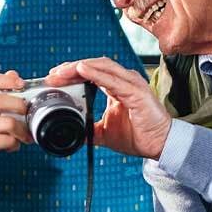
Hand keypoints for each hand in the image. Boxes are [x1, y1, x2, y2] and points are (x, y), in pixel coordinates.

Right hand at [0, 70, 31, 170]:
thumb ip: (2, 90)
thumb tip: (13, 73)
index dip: (7, 80)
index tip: (21, 83)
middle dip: (18, 105)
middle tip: (26, 111)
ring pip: (9, 123)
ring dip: (22, 130)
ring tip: (24, 134)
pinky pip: (10, 141)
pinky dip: (16, 144)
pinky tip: (13, 144)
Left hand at [44, 57, 171, 159]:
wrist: (160, 145)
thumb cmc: (139, 135)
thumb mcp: (105, 132)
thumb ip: (89, 127)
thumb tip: (72, 130)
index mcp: (116, 87)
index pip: (91, 72)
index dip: (71, 72)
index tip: (53, 78)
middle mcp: (124, 80)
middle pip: (93, 65)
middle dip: (71, 68)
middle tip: (52, 74)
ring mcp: (131, 83)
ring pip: (102, 67)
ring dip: (80, 68)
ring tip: (61, 72)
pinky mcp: (137, 92)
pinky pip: (113, 80)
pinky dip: (96, 74)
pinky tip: (82, 72)